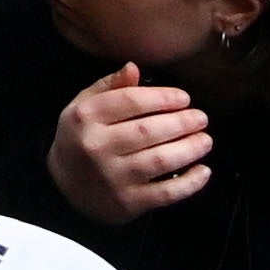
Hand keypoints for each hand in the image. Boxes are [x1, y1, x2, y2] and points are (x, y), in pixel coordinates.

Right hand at [50, 66, 220, 223]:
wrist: (64, 187)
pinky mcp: (127, 202)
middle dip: (181, 122)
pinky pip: (165, 193)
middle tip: (201, 118)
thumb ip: (109, 86)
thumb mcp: (84, 107)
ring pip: (160, 160)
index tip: (184, 98)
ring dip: (190, 149)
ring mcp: (112, 177)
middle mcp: (96, 147)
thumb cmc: (80, 139)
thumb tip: (134, 67)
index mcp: (85, 118)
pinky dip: (190, 183)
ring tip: (205, 140)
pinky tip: (204, 171)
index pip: (130, 101)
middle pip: (148, 130)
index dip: (162, 97)